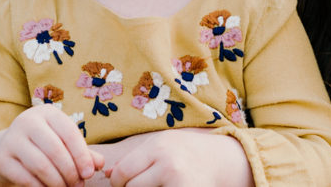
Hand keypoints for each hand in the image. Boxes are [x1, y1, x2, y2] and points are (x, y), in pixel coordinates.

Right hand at [0, 104, 103, 186]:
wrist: (7, 149)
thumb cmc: (45, 144)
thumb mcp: (64, 142)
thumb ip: (82, 152)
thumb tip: (99, 164)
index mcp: (47, 113)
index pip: (69, 133)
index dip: (82, 155)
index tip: (90, 173)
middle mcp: (27, 121)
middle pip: (55, 150)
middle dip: (70, 172)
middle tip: (78, 185)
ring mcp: (11, 139)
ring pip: (40, 165)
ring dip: (57, 182)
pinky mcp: (1, 158)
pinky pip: (25, 177)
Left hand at [104, 130, 253, 186]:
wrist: (222, 160)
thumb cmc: (186, 153)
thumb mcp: (161, 146)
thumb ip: (136, 158)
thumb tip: (108, 171)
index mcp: (159, 147)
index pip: (122, 172)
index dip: (119, 182)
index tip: (125, 183)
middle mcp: (169, 163)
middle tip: (146, 184)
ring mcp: (179, 181)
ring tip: (159, 184)